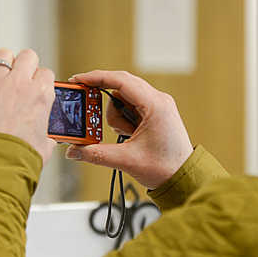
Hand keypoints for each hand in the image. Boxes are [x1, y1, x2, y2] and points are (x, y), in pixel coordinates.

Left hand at [0, 48, 55, 161]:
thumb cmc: (20, 155)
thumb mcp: (45, 143)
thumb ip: (47, 133)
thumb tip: (46, 137)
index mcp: (41, 94)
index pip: (46, 73)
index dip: (40, 81)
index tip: (34, 88)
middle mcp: (21, 83)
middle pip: (28, 56)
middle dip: (25, 65)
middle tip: (20, 78)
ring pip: (3, 54)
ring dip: (4, 64)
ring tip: (1, 77)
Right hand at [65, 70, 192, 189]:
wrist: (183, 177)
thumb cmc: (165, 167)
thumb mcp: (126, 160)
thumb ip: (96, 154)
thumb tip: (74, 151)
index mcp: (155, 105)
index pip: (121, 81)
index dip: (97, 78)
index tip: (78, 80)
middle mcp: (158, 101)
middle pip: (120, 87)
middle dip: (103, 100)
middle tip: (88, 111)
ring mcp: (157, 106)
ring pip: (123, 99)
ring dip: (116, 116)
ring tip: (124, 135)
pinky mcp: (154, 114)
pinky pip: (130, 108)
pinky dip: (122, 119)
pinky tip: (127, 134)